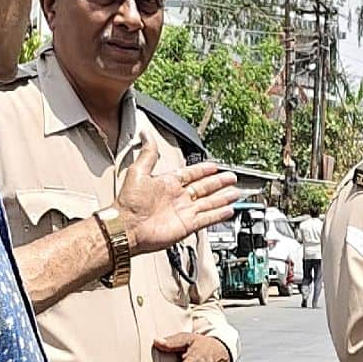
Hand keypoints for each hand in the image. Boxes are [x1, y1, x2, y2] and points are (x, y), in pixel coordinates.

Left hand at [118, 142, 242, 253]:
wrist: (127, 227)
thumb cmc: (128, 203)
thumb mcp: (138, 171)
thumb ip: (148, 153)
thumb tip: (145, 134)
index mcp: (168, 183)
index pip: (191, 174)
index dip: (204, 169)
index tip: (215, 166)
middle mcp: (178, 197)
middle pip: (204, 187)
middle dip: (219, 182)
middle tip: (231, 177)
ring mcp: (184, 212)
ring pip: (209, 202)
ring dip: (222, 197)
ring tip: (235, 193)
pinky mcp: (187, 225)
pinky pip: (207, 218)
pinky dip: (219, 214)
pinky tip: (228, 210)